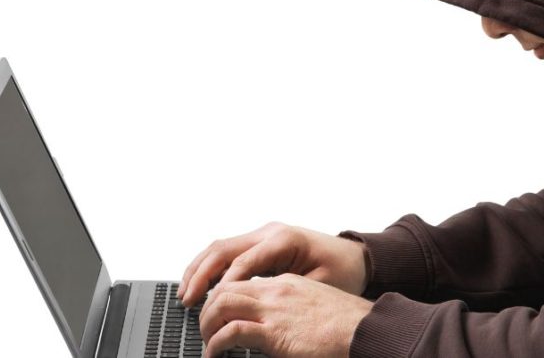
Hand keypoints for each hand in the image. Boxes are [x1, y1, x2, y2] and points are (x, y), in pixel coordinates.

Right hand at [179, 222, 367, 306]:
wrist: (358, 257)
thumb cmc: (343, 271)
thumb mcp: (318, 286)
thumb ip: (285, 295)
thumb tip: (255, 310)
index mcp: (283, 240)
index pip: (242, 262)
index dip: (223, 287)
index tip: (209, 309)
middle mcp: (270, 232)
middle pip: (223, 249)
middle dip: (201, 275)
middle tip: (186, 300)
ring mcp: (265, 234)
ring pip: (221, 247)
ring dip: (200, 269)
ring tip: (185, 293)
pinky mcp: (263, 242)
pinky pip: (229, 251)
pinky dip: (211, 267)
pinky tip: (201, 284)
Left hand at [199, 273, 372, 357]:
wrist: (364, 329)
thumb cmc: (347, 323)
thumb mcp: (315, 304)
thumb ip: (294, 308)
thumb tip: (282, 324)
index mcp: (286, 283)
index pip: (242, 282)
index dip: (224, 297)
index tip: (218, 313)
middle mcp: (276, 290)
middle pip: (225, 288)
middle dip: (208, 308)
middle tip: (205, 327)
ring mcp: (274, 309)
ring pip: (221, 304)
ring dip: (207, 323)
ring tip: (207, 341)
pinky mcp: (273, 332)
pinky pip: (230, 332)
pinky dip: (215, 344)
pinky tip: (215, 354)